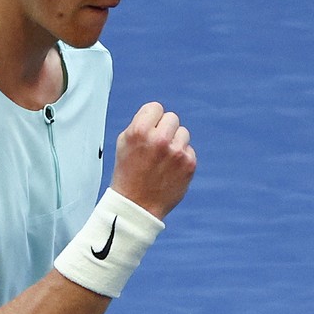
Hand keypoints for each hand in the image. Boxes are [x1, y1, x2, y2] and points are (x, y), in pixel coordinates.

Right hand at [109, 102, 195, 219]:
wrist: (137, 206)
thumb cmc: (128, 173)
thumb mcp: (124, 143)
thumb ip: (141, 123)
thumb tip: (159, 114)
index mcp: (139, 131)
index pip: (155, 107)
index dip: (152, 119)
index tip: (149, 130)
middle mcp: (159, 139)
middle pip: (172, 118)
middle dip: (165, 129)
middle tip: (156, 146)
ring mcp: (176, 152)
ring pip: (183, 133)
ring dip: (175, 142)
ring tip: (162, 159)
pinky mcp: (189, 164)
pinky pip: (189, 150)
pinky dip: (181, 158)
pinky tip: (169, 170)